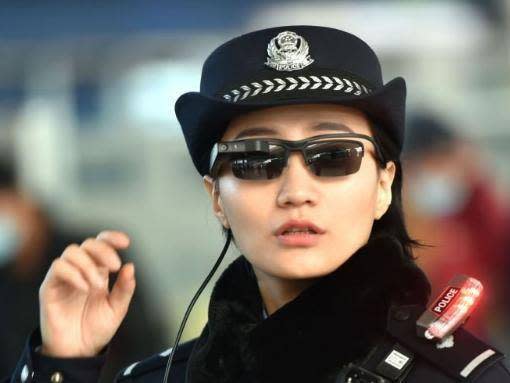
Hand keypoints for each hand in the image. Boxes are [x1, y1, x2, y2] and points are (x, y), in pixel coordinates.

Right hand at [39, 230, 135, 356]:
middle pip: (88, 244)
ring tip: (97, 285)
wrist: (78, 352)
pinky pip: (58, 268)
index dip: (112, 238)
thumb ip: (125, 288)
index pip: (101, 244)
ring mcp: (64, 277)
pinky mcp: (50, 288)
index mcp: (98, 271)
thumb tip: (130, 266)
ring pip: (72, 252)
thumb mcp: (117, 309)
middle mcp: (81, 270)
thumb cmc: (96, 329)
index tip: (126, 243)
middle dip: (103, 250)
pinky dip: (73, 273)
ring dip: (88, 264)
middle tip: (115, 266)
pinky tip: (85, 288)